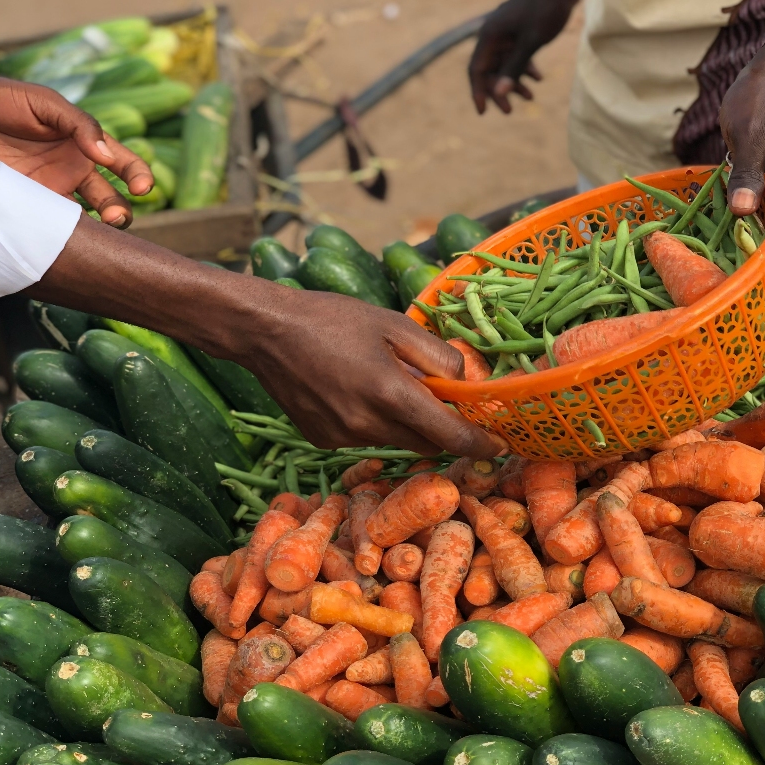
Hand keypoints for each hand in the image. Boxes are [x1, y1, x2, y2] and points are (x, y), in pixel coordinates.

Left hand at [0, 67, 152, 227]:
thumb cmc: (0, 100)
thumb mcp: (44, 102)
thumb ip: (78, 123)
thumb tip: (105, 154)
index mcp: (84, 143)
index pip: (124, 162)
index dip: (139, 176)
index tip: (143, 188)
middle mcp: (73, 170)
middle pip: (111, 199)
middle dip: (120, 211)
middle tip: (116, 217)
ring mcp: (51, 191)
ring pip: (86, 219)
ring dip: (97, 230)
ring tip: (97, 231)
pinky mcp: (26, 207)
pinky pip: (50, 227)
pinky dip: (62, 236)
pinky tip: (64, 238)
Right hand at [236, 288, 508, 457]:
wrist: (265, 331)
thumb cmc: (333, 319)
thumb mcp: (393, 323)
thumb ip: (436, 356)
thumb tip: (463, 384)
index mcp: (390, 394)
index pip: (449, 436)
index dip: (478, 444)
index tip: (499, 446)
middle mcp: (367, 425)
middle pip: (425, 443)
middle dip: (440, 428)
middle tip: (440, 400)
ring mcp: (343, 438)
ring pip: (394, 440)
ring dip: (403, 421)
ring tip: (381, 380)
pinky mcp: (323, 441)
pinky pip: (364, 438)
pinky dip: (372, 421)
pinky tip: (352, 389)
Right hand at [469, 0, 578, 113]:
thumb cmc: (546, 10)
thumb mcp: (531, 42)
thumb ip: (514, 68)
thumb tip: (498, 93)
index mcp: (490, 36)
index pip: (476, 69)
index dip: (477, 92)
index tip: (482, 112)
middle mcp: (494, 35)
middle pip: (489, 69)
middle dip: (499, 90)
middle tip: (509, 111)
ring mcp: (506, 33)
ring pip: (504, 63)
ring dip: (515, 81)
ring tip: (530, 97)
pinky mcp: (519, 31)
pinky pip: (516, 54)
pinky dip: (525, 67)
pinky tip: (538, 78)